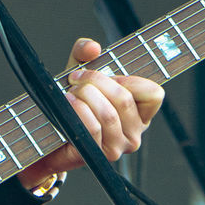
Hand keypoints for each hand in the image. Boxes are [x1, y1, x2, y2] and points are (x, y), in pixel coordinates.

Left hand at [17, 37, 164, 190]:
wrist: (50, 129)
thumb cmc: (73, 99)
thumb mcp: (79, 68)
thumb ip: (85, 51)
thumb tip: (93, 48)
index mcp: (140, 112)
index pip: (154, 94)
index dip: (129, 79)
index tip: (107, 74)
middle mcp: (134, 133)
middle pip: (124, 99)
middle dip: (96, 81)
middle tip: (77, 78)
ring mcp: (118, 147)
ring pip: (109, 114)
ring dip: (84, 96)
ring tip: (71, 92)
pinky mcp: (99, 156)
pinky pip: (93, 128)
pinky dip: (78, 110)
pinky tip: (68, 103)